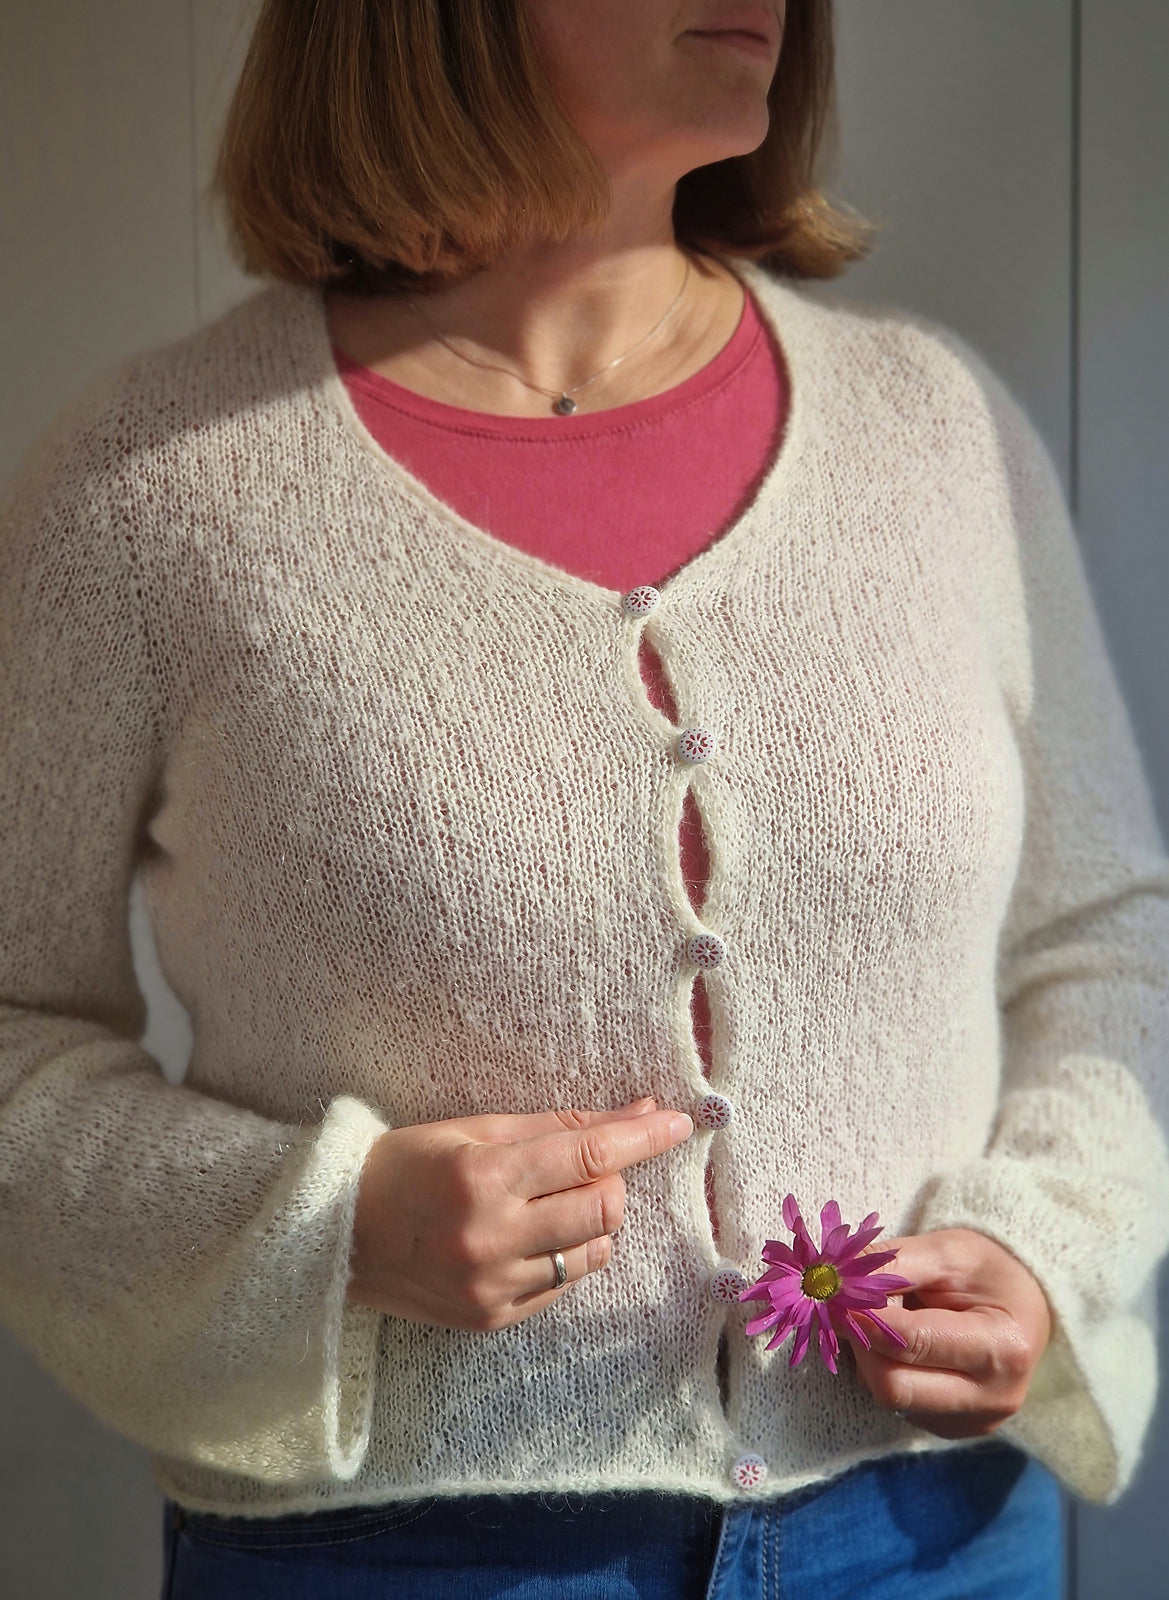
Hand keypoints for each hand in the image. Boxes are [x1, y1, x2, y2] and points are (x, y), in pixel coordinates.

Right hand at [345, 1096, 692, 1331]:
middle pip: (603, 1210)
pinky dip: (564, 1256)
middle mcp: (490, 1237)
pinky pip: (563, 1285)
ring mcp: (492, 1286)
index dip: (641, 1137)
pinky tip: (531, 1237)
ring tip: (555, 1204)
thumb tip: (634, 1112)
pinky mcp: (491, 1319)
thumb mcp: (475, 1129)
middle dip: (612, 1182)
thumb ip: (558, 1125)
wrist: (337, 1234)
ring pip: (593, 1254)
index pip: (589, 1156)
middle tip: (589, 1167)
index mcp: (484, 1176)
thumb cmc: (408, 1165)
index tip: (678, 1122)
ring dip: (593, 1223)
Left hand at [845, 1228, 1051, 1438]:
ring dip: (870, 1357)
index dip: (863, 1317)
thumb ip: (893, 1264)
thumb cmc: (987, 1271)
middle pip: (894, 1386)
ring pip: (889, 1398)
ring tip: (884, 1320)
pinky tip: (899, 1345)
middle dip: (861, 1343)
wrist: (1024, 1304)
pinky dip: (885, 1371)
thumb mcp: (948, 1250)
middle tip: (847, 1306)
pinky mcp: (953, 1430)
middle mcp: (993, 1398)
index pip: (912, 1342)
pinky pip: (899, 1406)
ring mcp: (974, 1422)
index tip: (832, 1293)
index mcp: (1002, 1348)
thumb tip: (834, 1280)